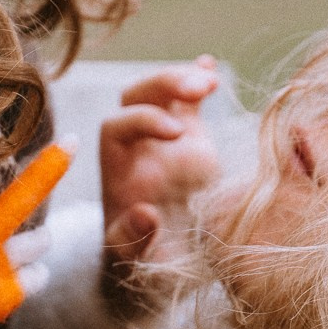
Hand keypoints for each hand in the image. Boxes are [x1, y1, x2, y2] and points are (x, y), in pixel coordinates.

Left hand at [98, 57, 224, 317]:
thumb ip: (135, 238)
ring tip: (210, 80)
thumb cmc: (144, 263)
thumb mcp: (136, 258)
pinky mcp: (190, 139)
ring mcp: (163, 139)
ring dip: (184, 78)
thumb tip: (144, 213)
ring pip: (163, 92)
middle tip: (197, 89)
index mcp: (118, 169)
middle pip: (136, 96)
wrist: (164, 262)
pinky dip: (197, 80)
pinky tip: (210, 66)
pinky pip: (188, 102)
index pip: (117, 126)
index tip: (176, 132)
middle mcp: (136, 147)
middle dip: (163, 84)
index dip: (143, 122)